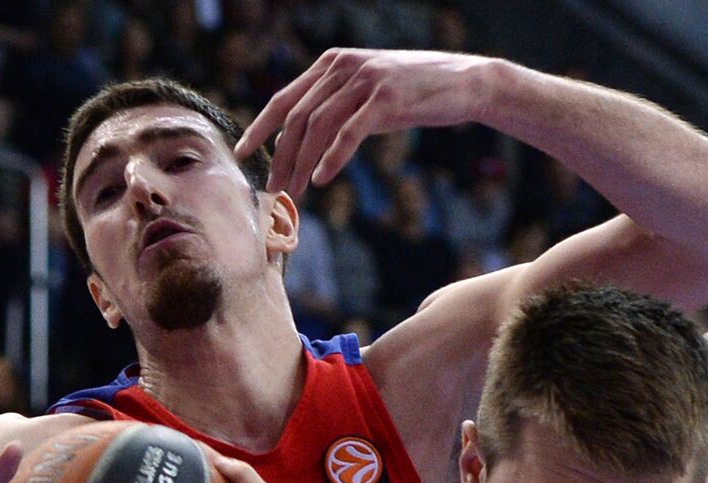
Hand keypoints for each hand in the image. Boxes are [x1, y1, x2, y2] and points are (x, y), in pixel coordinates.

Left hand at [234, 48, 493, 196]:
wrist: (465, 83)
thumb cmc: (415, 94)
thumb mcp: (368, 95)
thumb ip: (336, 107)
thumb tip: (303, 141)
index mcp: (332, 65)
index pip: (284, 98)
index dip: (260, 128)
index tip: (242, 154)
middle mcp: (343, 67)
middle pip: (297, 117)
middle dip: (280, 156)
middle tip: (273, 188)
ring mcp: (365, 80)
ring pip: (319, 126)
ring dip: (302, 163)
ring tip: (296, 191)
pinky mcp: (386, 98)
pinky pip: (349, 132)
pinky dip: (332, 157)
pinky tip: (322, 178)